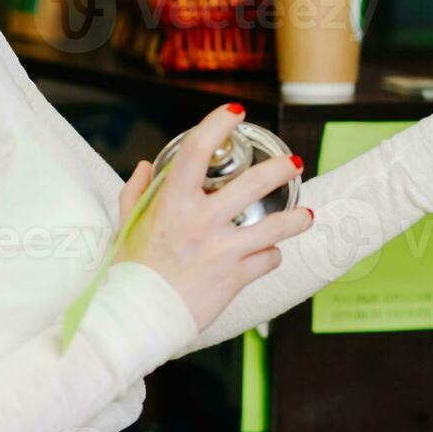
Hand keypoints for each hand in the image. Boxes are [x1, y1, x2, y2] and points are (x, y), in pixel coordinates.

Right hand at [115, 103, 312, 329]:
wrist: (138, 317)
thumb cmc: (130, 270)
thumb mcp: (126, 225)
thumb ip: (137, 192)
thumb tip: (145, 166)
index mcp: (171, 203)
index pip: (195, 151)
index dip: (217, 125)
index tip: (235, 113)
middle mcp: (200, 222)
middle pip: (252, 185)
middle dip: (279, 170)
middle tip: (293, 163)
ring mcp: (221, 250)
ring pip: (274, 227)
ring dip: (295, 219)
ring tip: (306, 214)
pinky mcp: (234, 277)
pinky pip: (267, 260)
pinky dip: (270, 255)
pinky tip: (270, 253)